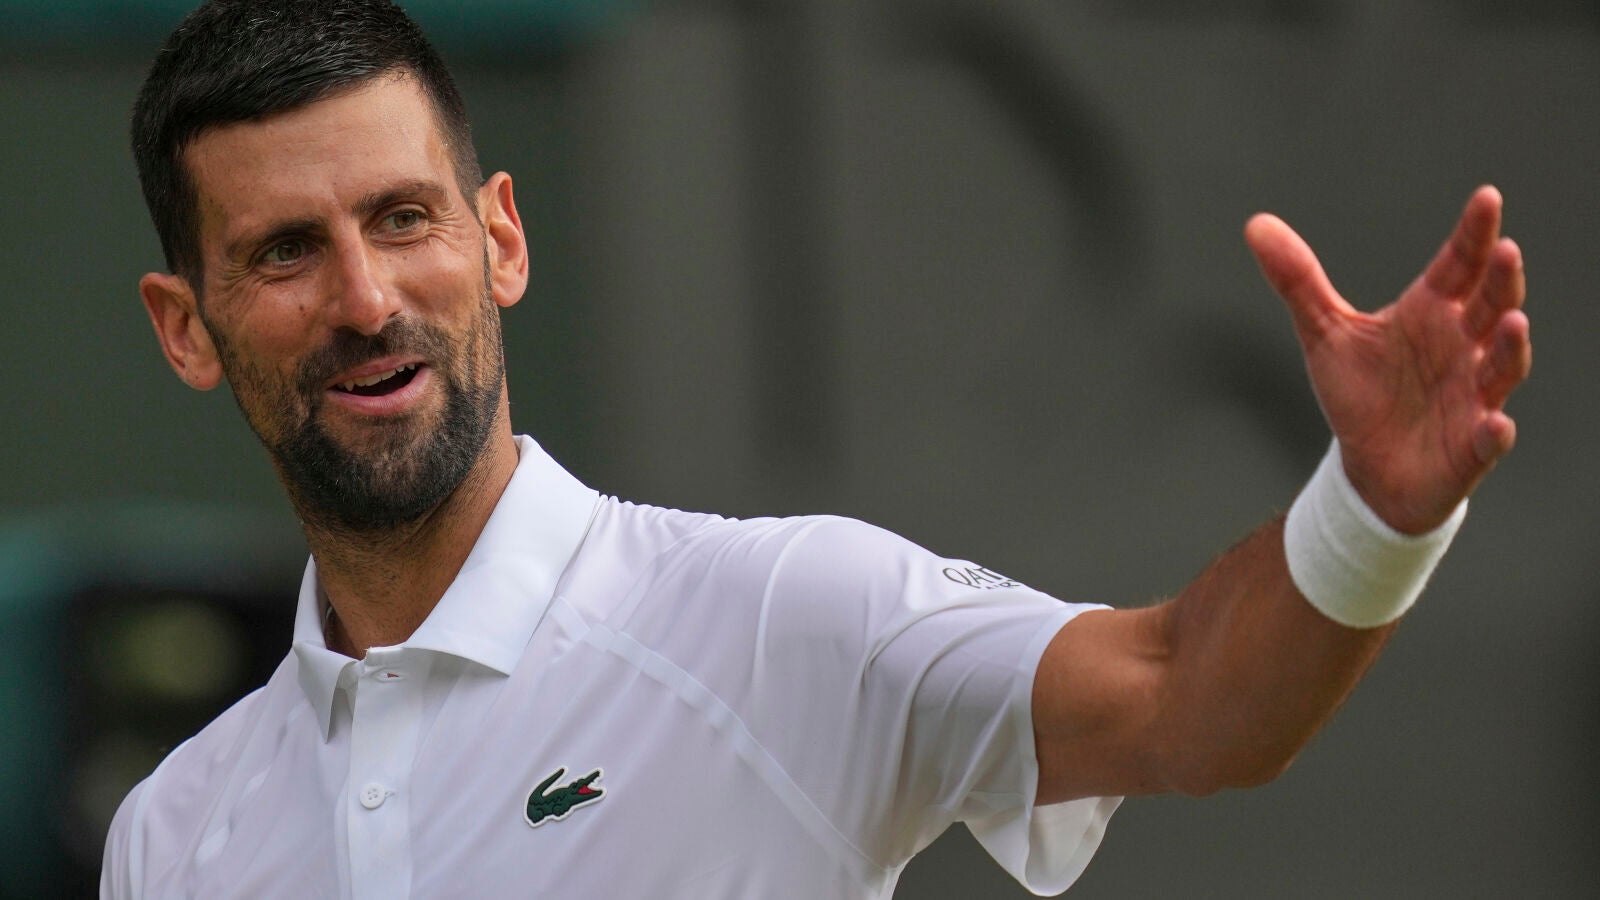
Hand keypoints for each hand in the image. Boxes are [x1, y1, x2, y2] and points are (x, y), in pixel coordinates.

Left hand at [1245, 186, 1530, 533]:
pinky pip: (1489, 438)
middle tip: (1505, 250)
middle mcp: (1462, 347)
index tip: (1485, 198)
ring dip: (1510, 347)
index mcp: (1430, 313)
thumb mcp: (1324, 333)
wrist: (1367, 468)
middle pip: (1489, 307)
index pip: (1457, 266)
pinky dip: (1495, 432)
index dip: (1472, 234)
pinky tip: (1496, 424)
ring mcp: (1472, 396)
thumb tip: (1256, 225)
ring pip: (1502, 366)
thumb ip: (1297, 280)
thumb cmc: (1360, 394)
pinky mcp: (1471, 446)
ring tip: (1512, 323)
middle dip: (1500, 281)